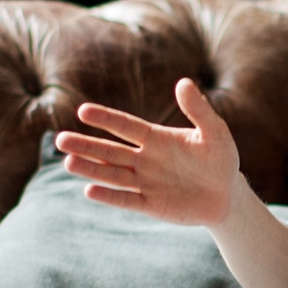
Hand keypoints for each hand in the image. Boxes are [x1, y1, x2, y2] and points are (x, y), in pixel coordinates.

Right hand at [53, 78, 238, 225]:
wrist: (228, 195)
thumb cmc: (221, 159)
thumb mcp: (215, 132)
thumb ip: (199, 110)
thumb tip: (183, 82)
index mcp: (156, 138)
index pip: (126, 126)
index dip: (106, 119)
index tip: (83, 111)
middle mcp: (145, 159)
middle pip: (110, 151)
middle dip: (85, 145)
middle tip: (60, 140)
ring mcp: (145, 183)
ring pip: (112, 174)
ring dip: (91, 169)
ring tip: (67, 162)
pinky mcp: (151, 205)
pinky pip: (126, 199)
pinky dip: (109, 196)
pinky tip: (89, 189)